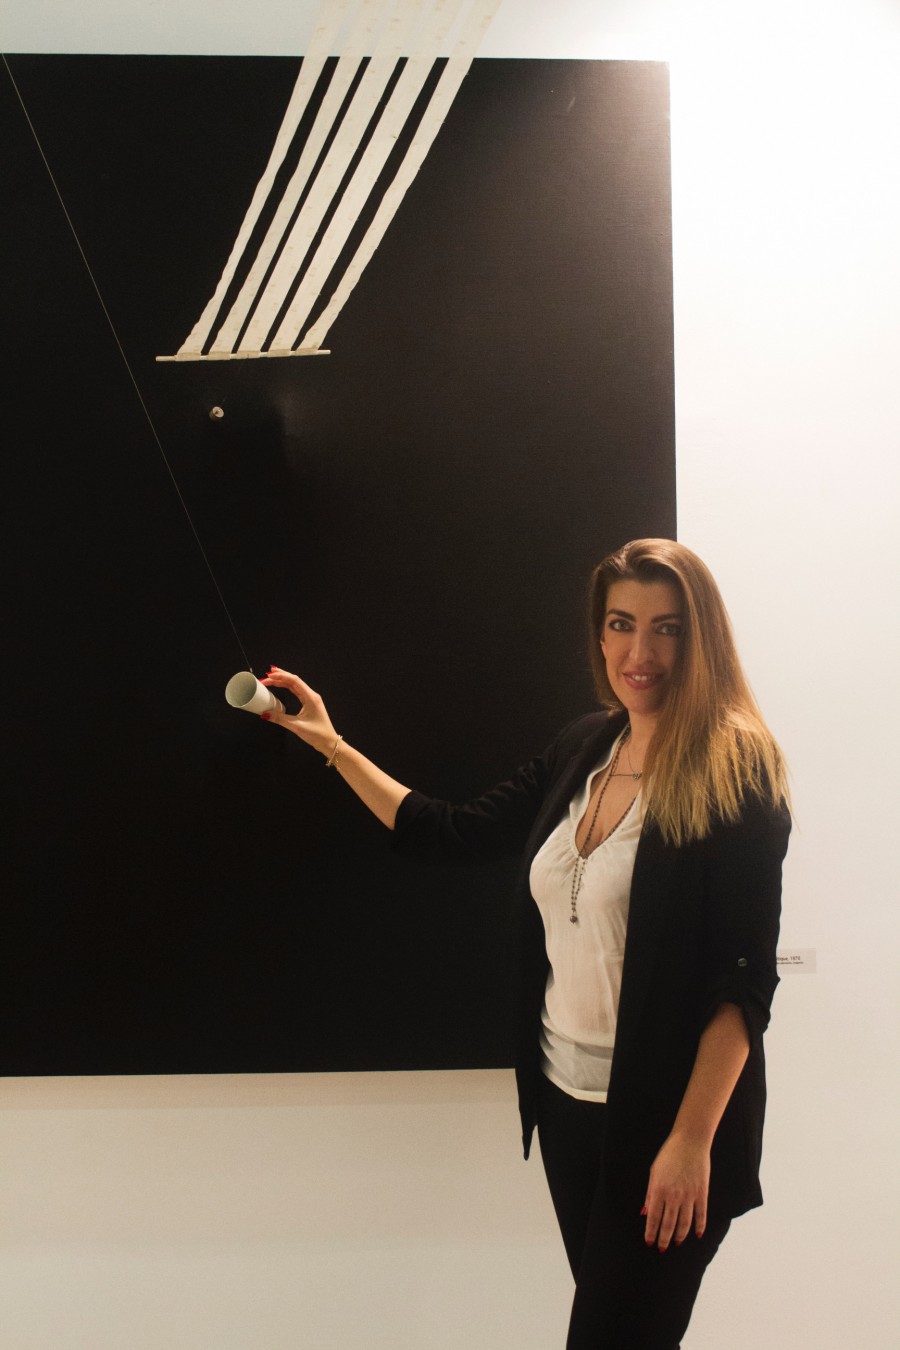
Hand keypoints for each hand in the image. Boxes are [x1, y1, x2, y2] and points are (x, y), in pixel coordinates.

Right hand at [259, 667, 337, 757]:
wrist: (328, 742)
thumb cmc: (317, 734)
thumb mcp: (296, 726)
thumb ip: (280, 719)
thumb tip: (265, 714)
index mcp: (311, 697)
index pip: (294, 681)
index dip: (281, 676)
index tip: (269, 675)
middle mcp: (311, 695)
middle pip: (294, 681)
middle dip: (280, 676)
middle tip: (267, 675)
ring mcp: (310, 699)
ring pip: (295, 685)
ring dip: (283, 681)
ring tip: (271, 678)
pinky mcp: (309, 704)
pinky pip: (297, 691)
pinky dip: (287, 687)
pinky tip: (281, 686)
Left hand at [641, 1132, 710, 1250]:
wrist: (690, 1141)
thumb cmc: (669, 1155)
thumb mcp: (654, 1171)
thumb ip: (650, 1194)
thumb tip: (644, 1213)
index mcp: (659, 1189)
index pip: (654, 1218)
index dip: (651, 1232)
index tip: (649, 1242)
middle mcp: (674, 1196)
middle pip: (668, 1224)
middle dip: (664, 1239)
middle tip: (662, 1249)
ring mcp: (689, 1195)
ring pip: (684, 1223)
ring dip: (679, 1236)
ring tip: (676, 1243)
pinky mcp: (702, 1193)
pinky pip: (701, 1215)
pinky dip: (699, 1227)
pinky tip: (696, 1235)